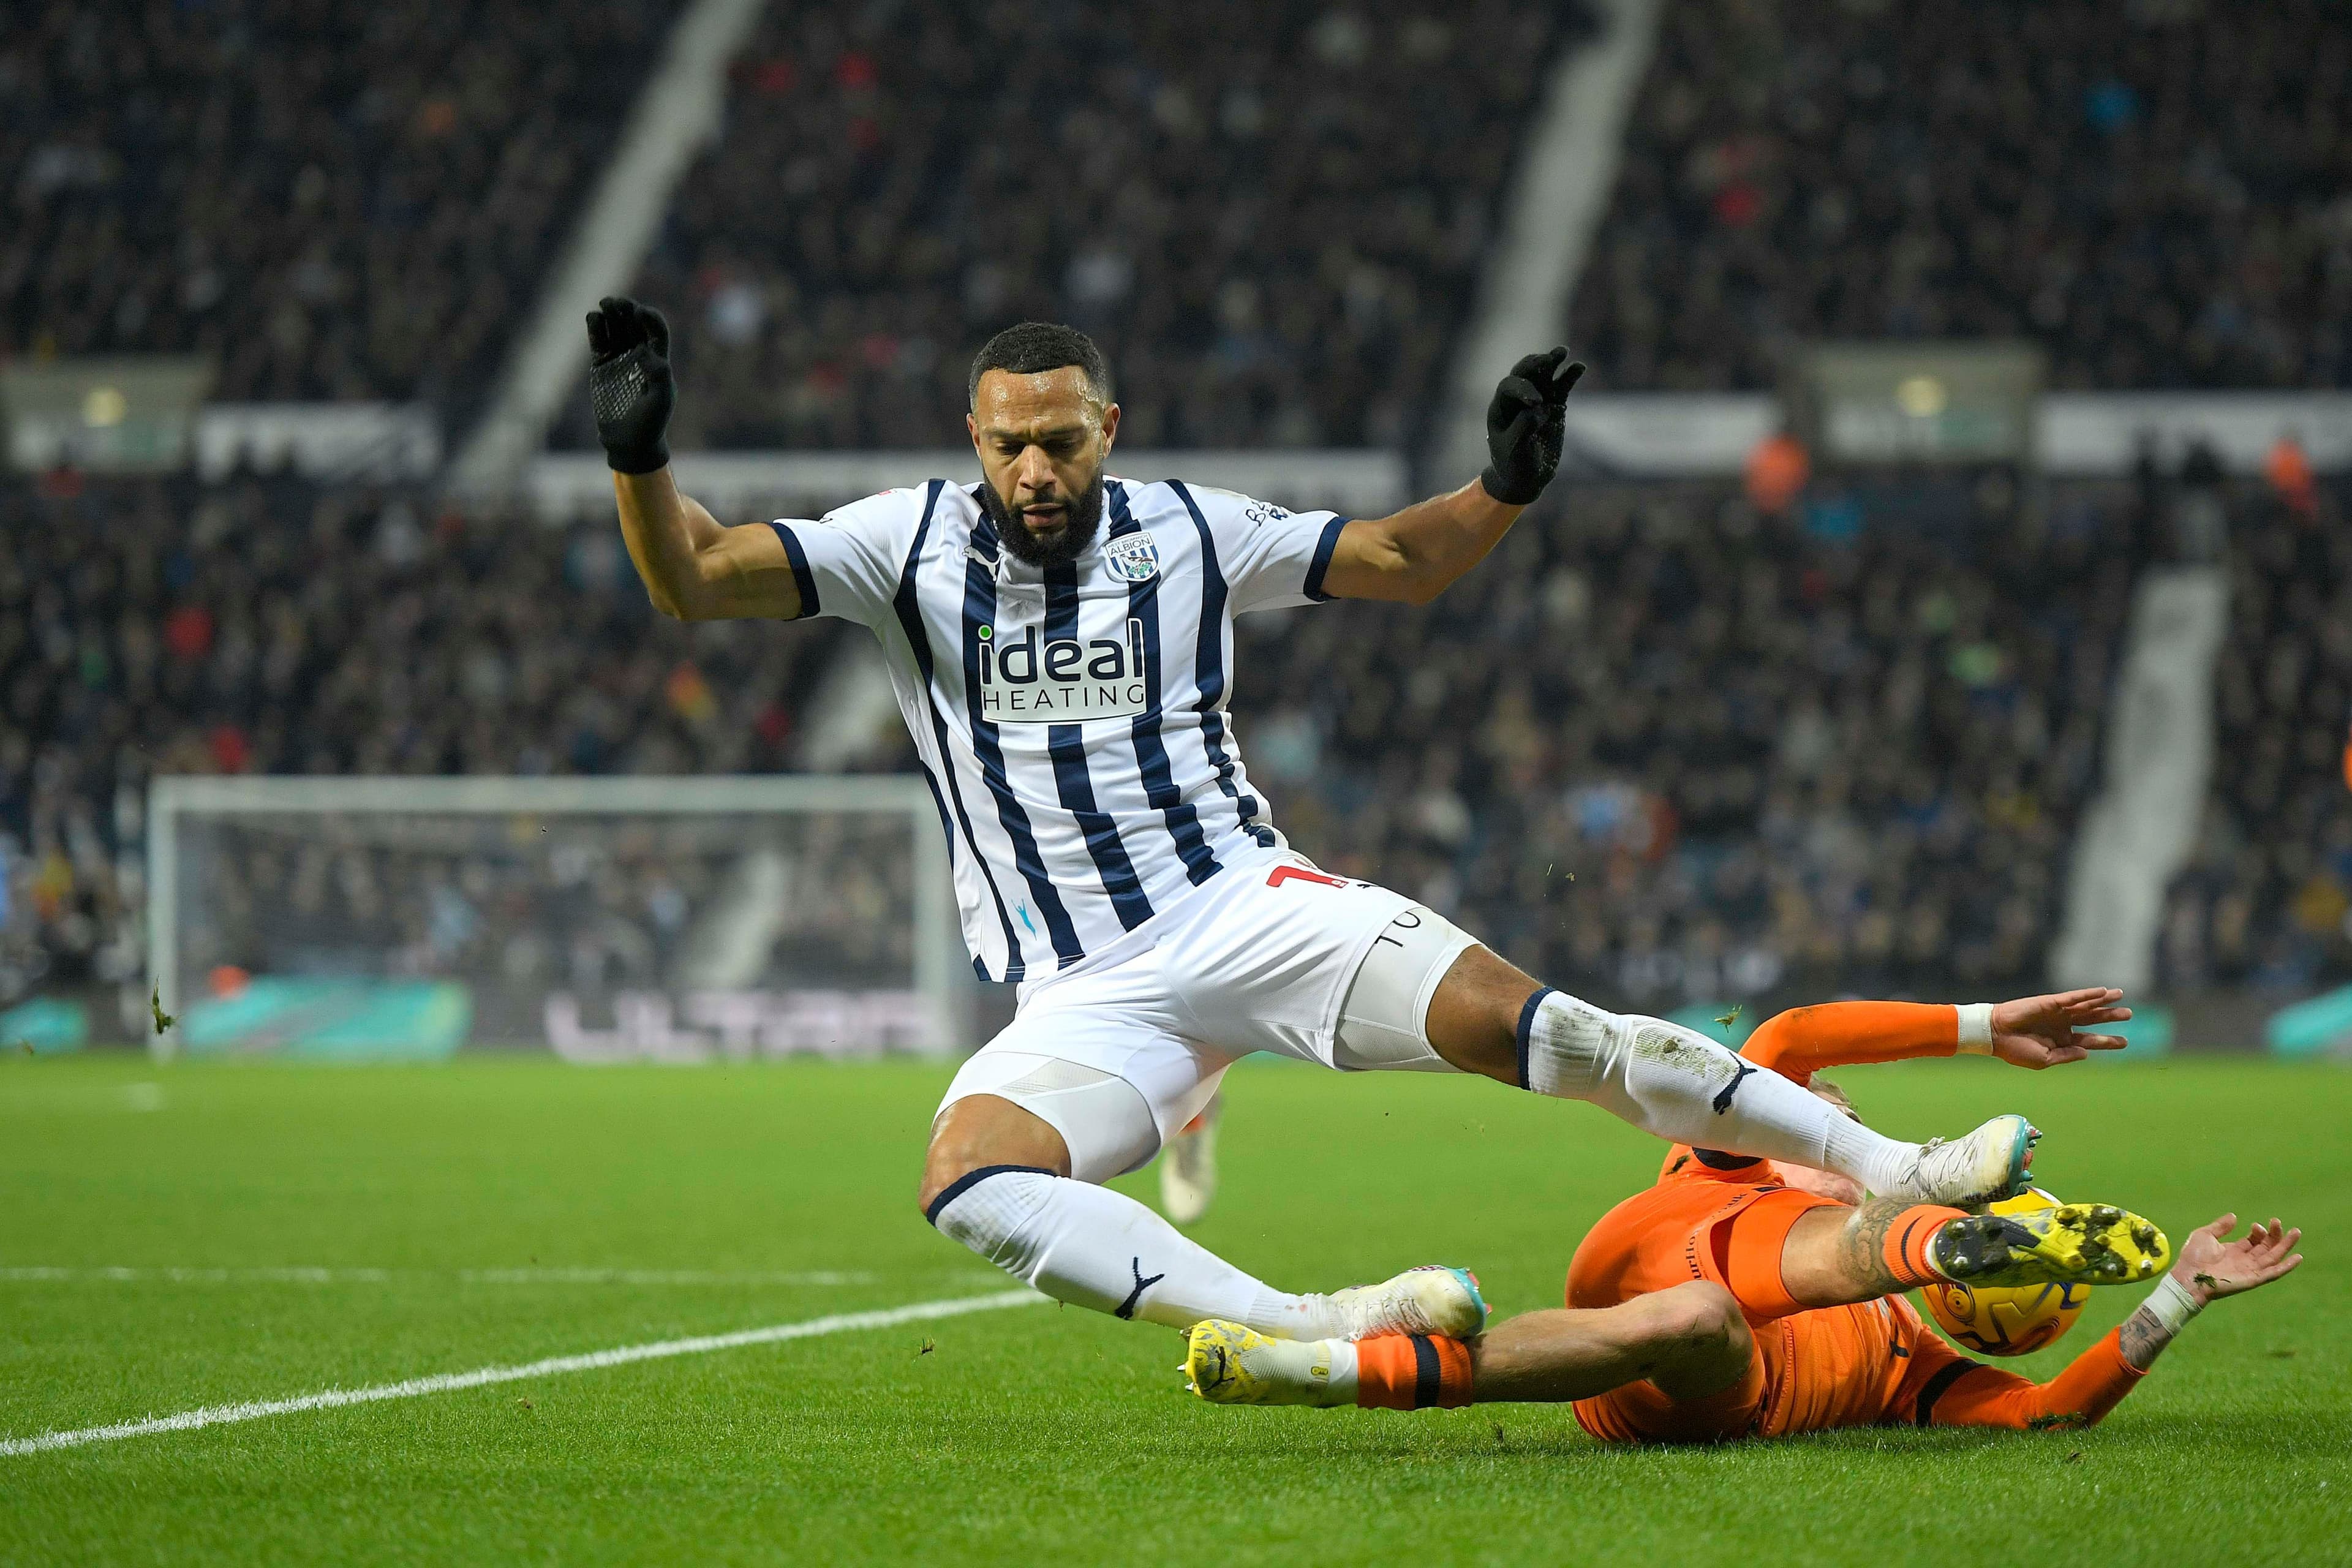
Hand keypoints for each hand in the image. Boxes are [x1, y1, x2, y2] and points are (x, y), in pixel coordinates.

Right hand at [586, 296, 674, 474]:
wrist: (629, 443)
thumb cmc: (651, 424)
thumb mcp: (660, 401)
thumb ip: (658, 376)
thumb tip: (646, 352)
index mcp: (658, 361)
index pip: (656, 331)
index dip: (650, 319)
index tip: (640, 313)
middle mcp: (639, 356)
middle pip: (634, 324)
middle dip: (626, 310)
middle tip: (616, 302)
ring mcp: (619, 359)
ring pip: (615, 328)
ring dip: (610, 314)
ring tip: (604, 304)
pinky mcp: (601, 366)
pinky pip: (598, 341)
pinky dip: (595, 328)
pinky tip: (593, 318)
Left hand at [1478, 347, 1585, 505]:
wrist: (1525, 478)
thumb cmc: (1513, 464)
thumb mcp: (1514, 450)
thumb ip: (1524, 428)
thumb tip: (1541, 409)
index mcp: (1500, 408)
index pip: (1509, 387)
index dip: (1522, 389)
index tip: (1536, 402)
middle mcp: (1517, 399)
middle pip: (1524, 373)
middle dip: (1534, 365)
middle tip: (1547, 359)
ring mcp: (1537, 400)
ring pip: (1543, 375)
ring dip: (1552, 362)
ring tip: (1563, 351)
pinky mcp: (1554, 405)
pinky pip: (1561, 386)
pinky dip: (1569, 376)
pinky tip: (1579, 367)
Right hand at [1987, 986, 2130, 1067]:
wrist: (1995, 1035)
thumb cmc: (2016, 1050)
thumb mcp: (2044, 1060)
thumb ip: (2067, 1055)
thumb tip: (2087, 1052)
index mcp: (2062, 1041)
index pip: (2090, 1040)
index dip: (2108, 1041)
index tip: (2125, 1042)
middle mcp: (2063, 1025)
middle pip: (2092, 1019)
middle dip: (2110, 1017)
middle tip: (2129, 1014)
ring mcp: (2058, 1013)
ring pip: (2086, 1005)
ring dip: (2103, 1001)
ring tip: (2121, 996)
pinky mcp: (2051, 1002)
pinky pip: (2074, 997)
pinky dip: (2088, 994)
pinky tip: (2103, 992)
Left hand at [2171, 1213, 2302, 1306]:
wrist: (2189, 1277)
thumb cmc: (2193, 1257)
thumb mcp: (2204, 1235)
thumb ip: (2220, 1226)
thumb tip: (2234, 1216)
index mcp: (2234, 1250)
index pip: (2254, 1240)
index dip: (2258, 1231)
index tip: (2255, 1225)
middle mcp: (2244, 1260)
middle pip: (2266, 1247)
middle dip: (2275, 1235)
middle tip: (2278, 1221)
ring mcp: (2250, 1270)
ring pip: (2273, 1257)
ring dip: (2285, 1246)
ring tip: (2296, 1232)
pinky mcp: (2254, 1279)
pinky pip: (2274, 1273)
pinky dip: (2287, 1266)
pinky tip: (2298, 1257)